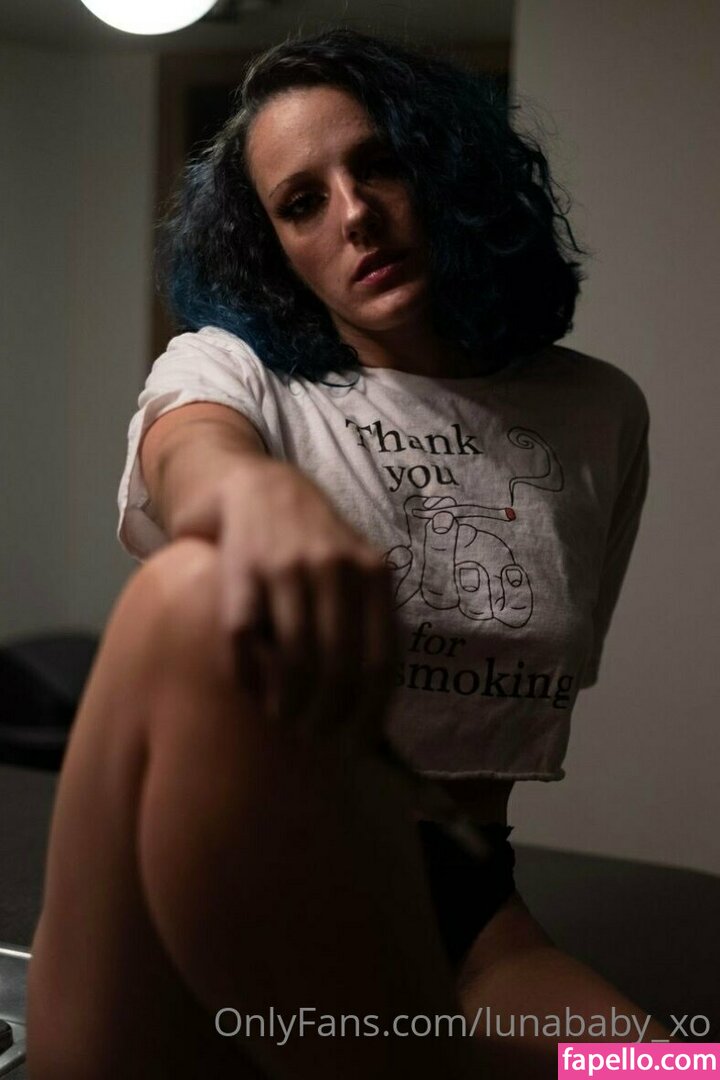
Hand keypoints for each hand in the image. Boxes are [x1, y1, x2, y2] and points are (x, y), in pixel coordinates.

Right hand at [171, 458, 400, 747]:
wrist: (253, 486)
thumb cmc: (314, 541)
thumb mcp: (357, 566)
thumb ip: (372, 620)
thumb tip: (378, 709)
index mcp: (374, 572)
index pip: (380, 660)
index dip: (369, 713)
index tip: (354, 744)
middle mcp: (334, 568)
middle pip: (338, 667)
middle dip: (326, 716)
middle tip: (313, 735)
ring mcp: (285, 568)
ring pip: (294, 660)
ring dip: (288, 704)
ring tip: (285, 717)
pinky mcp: (239, 571)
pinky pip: (245, 642)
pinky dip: (250, 678)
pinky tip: (254, 691)